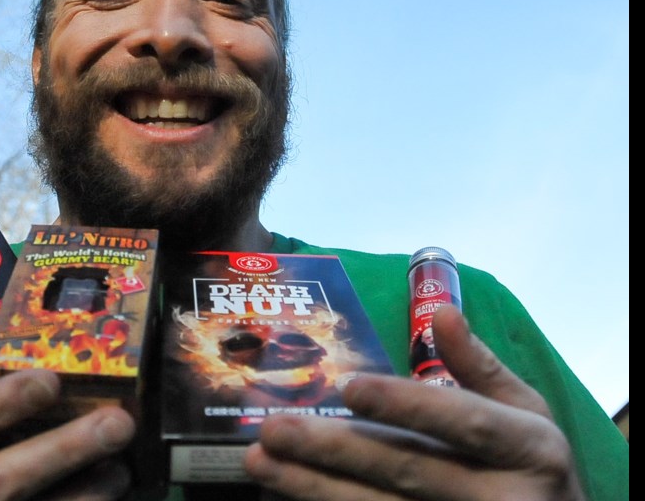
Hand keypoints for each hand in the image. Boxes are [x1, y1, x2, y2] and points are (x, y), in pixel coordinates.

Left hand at [242, 305, 586, 499]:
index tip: (349, 387)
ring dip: (313, 488)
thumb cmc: (532, 469)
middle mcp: (501, 498)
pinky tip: (287, 494)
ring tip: (260, 463)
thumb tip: (443, 311)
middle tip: (272, 430)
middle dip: (334, 450)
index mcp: (528, 448)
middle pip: (407, 471)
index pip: (462, 423)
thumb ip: (479, 366)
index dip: (405, 404)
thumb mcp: (524, 413)